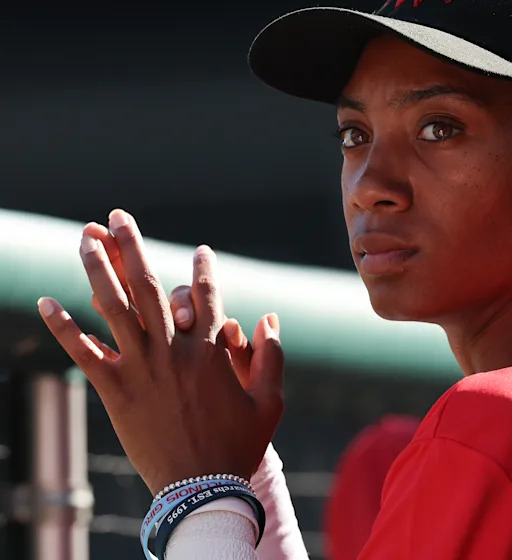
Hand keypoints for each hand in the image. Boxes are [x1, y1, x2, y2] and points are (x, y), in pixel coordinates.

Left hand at [37, 209, 284, 494]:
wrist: (201, 487)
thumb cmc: (239, 445)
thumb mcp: (269, 400)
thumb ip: (272, 355)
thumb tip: (269, 318)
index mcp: (211, 349)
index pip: (206, 294)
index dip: (203, 269)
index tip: (200, 250)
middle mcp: (173, 349)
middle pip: (150, 286)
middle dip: (133, 246)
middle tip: (118, 217)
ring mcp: (141, 368)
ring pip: (114, 307)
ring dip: (98, 268)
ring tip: (85, 238)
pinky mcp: (114, 390)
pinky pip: (84, 352)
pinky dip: (64, 327)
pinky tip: (47, 301)